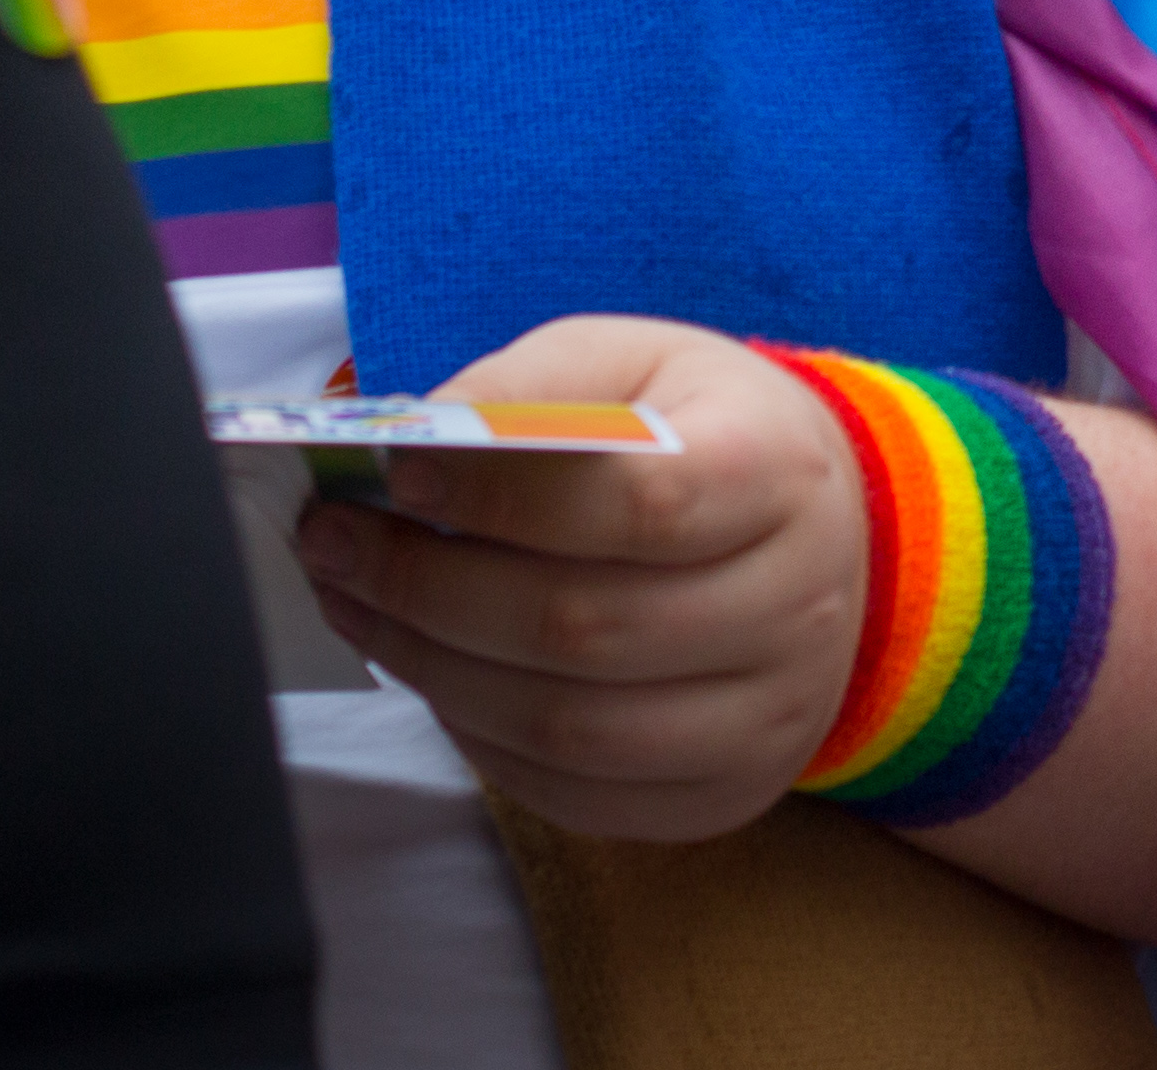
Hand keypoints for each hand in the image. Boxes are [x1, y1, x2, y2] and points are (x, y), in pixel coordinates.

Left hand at [297, 318, 868, 840]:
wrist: (822, 533)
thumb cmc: (704, 432)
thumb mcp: (636, 362)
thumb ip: (531, 385)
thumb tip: (413, 442)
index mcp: (780, 473)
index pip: (639, 503)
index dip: (502, 493)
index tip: (399, 470)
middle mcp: (798, 604)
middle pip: (583, 627)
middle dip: (428, 589)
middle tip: (334, 545)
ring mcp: (772, 714)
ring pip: (567, 728)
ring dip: (432, 671)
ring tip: (359, 607)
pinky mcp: (729, 790)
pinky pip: (576, 793)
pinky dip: (479, 740)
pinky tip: (436, 674)